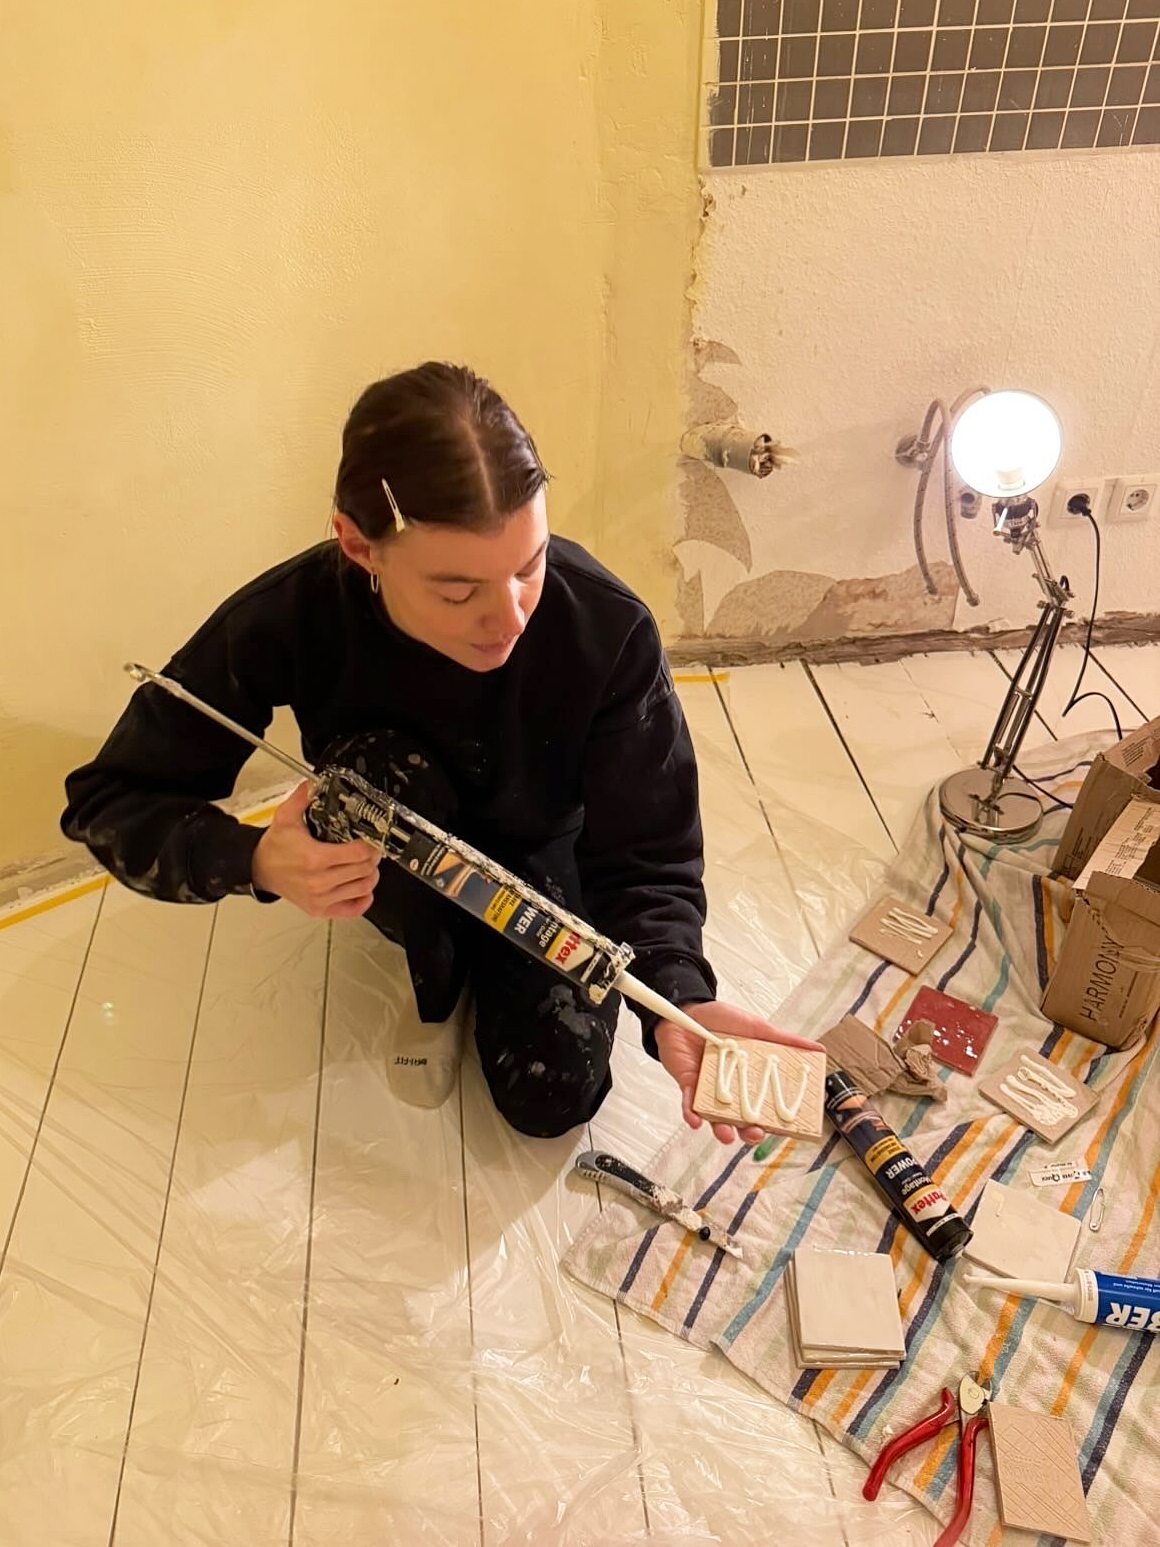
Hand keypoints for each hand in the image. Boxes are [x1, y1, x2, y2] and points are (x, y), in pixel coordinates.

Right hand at [252, 782, 380, 919]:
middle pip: (365, 871)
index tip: (371, 839)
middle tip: (371, 851)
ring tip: (366, 866)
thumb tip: (312, 784)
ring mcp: (321, 899)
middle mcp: (319, 882)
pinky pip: (353, 910)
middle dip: (373, 859)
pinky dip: (363, 900)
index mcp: (315, 858)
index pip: (359, 854)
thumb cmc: (275, 848)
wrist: (260, 869)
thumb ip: (301, 799)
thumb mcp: (285, 818)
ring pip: (363, 889)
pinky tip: (361, 888)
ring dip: (370, 876)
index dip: (371, 845)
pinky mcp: (320, 910)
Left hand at [655, 1000, 824, 1145]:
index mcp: (751, 1080)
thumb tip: (819, 1050)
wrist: (688, 1008)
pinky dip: (691, 1114)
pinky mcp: (688, 1087)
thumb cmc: (723, 1020)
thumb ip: (785, 1041)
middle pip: (743, 1121)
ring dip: (721, 1130)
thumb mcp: (757, 1028)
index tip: (786, 1127)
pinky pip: (689, 1106)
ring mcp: (709, 1092)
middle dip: (749, 1133)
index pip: (766, 1106)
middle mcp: (731, 1091)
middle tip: (755, 1133)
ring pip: (716, 1120)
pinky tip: (696, 1120)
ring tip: (726, 1134)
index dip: (775, 1120)